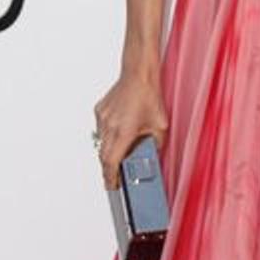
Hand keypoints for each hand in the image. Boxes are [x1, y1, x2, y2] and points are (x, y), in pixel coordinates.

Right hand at [92, 69, 168, 190]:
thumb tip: (151, 156)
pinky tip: (120, 128)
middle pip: (103, 156)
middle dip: (108, 168)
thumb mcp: (160, 126)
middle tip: (114, 176)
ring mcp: (103, 118)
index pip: (111, 162)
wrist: (138, 74)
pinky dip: (108, 135)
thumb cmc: (149, 96)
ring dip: (109, 150)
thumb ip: (155, 144)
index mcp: (124, 132)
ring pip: (101, 142)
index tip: (111, 185)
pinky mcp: (100, 111)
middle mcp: (110, 126)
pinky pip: (101, 129)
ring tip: (121, 149)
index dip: (110, 177)